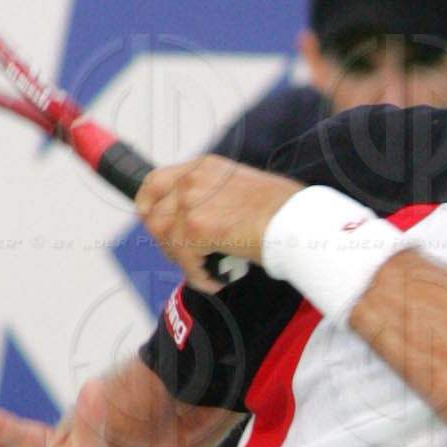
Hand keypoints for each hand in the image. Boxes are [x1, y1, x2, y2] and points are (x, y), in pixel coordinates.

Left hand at [137, 156, 300, 281]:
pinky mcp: (196, 228)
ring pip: (165, 240)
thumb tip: (201, 221)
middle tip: (188, 259)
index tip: (154, 225)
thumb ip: (213, 198)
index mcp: (204, 167)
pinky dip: (199, 277)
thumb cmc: (283, 210)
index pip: (155, 182)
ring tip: (207, 270)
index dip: (148, 207)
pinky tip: (216, 280)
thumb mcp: (240, 188)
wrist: (297, 220)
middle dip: (167, 243)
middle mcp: (193, 179)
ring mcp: (191, 201)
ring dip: (184, 262)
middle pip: (153, 215)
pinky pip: (184, 261)